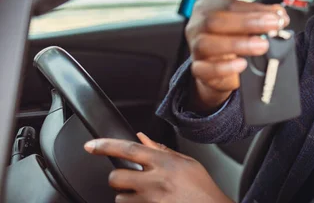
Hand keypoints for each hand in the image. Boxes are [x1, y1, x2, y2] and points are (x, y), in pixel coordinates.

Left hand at [84, 132, 232, 202]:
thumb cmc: (202, 188)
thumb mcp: (186, 162)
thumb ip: (161, 150)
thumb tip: (141, 138)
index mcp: (165, 163)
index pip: (129, 150)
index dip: (106, 146)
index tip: (91, 145)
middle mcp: (155, 182)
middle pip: (117, 177)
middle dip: (119, 177)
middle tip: (130, 178)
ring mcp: (151, 201)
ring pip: (120, 197)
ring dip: (127, 195)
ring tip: (145, 194)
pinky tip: (149, 202)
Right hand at [184, 0, 288, 111]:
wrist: (217, 68)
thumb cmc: (231, 39)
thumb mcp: (246, 25)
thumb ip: (261, 17)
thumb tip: (280, 15)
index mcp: (208, 8)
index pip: (231, 5)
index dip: (255, 10)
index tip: (277, 16)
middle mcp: (198, 25)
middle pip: (215, 21)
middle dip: (247, 23)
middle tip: (272, 27)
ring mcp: (195, 47)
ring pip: (208, 44)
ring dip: (238, 44)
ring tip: (262, 45)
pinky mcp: (198, 69)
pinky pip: (205, 69)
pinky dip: (224, 67)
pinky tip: (242, 64)